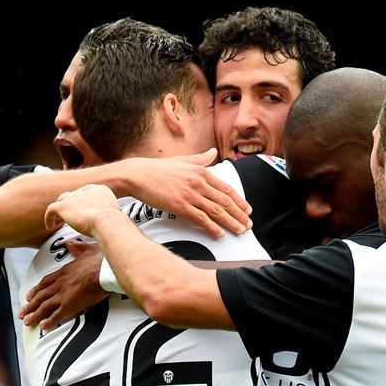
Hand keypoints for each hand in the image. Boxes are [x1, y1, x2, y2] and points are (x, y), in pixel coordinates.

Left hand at [19, 238, 108, 329]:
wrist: (104, 270)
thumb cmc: (98, 260)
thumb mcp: (85, 249)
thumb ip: (76, 247)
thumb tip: (71, 242)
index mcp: (63, 272)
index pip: (45, 282)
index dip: (36, 290)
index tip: (28, 296)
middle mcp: (59, 284)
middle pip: (41, 296)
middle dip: (30, 306)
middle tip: (22, 313)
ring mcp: (63, 295)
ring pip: (44, 307)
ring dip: (35, 315)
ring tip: (28, 321)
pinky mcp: (70, 305)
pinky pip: (57, 315)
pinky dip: (49, 322)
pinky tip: (43, 326)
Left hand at [44, 184, 119, 235]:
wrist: (105, 220)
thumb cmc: (112, 222)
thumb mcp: (114, 213)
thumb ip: (107, 213)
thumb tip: (106, 222)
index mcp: (99, 189)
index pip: (87, 193)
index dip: (83, 203)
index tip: (84, 212)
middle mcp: (85, 189)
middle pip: (74, 195)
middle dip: (72, 205)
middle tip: (71, 216)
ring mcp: (73, 196)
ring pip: (62, 200)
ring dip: (60, 210)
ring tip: (59, 220)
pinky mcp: (63, 205)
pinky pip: (51, 210)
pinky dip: (49, 218)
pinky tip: (50, 226)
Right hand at [127, 149, 251, 237]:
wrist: (138, 174)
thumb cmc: (158, 168)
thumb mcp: (183, 160)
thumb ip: (201, 158)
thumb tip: (213, 152)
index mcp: (201, 171)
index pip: (227, 188)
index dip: (239, 201)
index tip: (247, 209)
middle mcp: (199, 182)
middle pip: (225, 201)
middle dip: (239, 214)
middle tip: (248, 224)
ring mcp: (190, 194)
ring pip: (216, 211)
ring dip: (230, 222)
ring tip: (239, 231)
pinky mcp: (180, 206)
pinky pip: (201, 219)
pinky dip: (212, 227)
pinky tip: (219, 234)